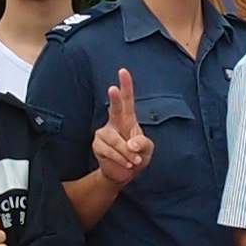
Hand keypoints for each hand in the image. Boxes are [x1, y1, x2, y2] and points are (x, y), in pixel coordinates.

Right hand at [91, 70, 155, 187]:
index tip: (123, 71)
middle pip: (115, 108)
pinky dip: (120, 159)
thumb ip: (143, 144)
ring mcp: (104, 133)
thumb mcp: (147, 151)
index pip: (127, 100)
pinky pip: (110, 150)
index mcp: (128, 119)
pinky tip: (126, 163)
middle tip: (113, 89)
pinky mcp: (97, 145)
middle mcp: (114, 123)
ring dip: (127, 153)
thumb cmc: (137, 157)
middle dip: (115, 99)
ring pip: (115, 140)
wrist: (123, 174)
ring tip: (133, 161)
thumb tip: (132, 144)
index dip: (126, 85)